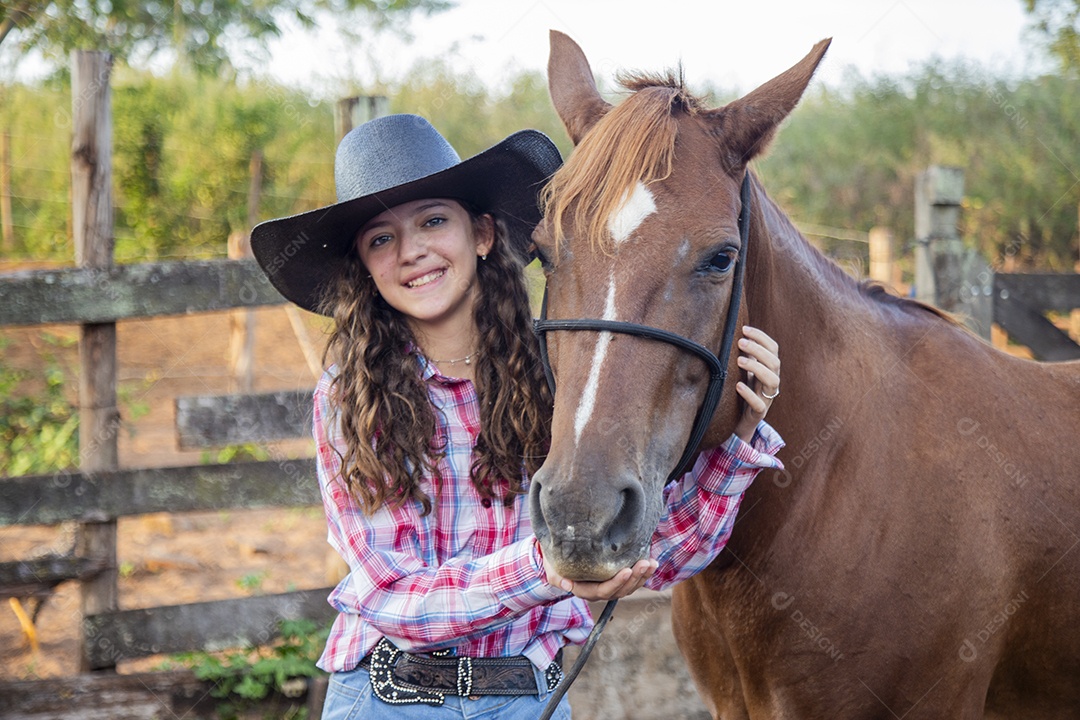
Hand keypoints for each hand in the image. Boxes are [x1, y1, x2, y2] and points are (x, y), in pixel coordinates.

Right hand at [539, 542, 656, 600]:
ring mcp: (611, 587)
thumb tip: (564, 583)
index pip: (604, 591)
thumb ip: (556, 576)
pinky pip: (634, 580)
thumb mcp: (552, 568)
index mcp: (586, 592)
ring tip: (652, 562)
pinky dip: (644, 573)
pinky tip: (653, 562)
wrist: (561, 558)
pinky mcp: (619, 579)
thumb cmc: (555, 562)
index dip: (617, 582)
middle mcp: (601, 592)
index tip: (627, 570)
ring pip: (630, 587)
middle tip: (644, 563)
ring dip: (643, 576)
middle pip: (621, 590)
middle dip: (635, 577)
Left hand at [734, 325, 779, 441]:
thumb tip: (729, 332)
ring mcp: (767, 398)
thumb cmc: (740, 391)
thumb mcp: (742, 371)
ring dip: (756, 368)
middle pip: (775, 362)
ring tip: (739, 360)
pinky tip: (737, 385)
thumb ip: (741, 354)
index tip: (744, 328)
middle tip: (739, 342)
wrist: (738, 422)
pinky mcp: (759, 413)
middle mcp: (771, 382)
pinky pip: (759, 404)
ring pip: (772, 381)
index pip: (773, 348)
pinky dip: (749, 394)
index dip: (761, 337)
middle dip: (758, 350)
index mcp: (769, 369)